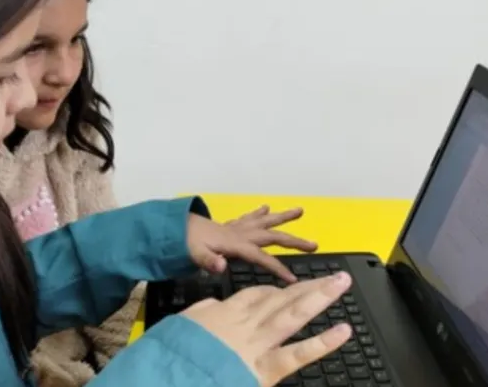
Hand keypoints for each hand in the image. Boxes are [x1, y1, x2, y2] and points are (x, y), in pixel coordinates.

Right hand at [182, 272, 353, 385]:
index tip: (287, 288)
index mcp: (224, 314)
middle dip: (309, 286)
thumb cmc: (172, 354)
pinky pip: (297, 354)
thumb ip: (202, 314)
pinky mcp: (265, 369)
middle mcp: (246, 324)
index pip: (255, 296)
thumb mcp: (181, 325)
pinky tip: (342, 331)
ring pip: (294, 314)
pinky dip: (322, 343)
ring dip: (320, 297)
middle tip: (336, 276)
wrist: (170, 373)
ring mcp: (258, 344)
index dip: (275, 291)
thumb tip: (213, 305)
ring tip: (342, 284)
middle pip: (282, 298)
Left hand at [188, 205, 316, 281]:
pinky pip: (248, 218)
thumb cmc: (185, 243)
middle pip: (272, 236)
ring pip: (264, 221)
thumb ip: (208, 261)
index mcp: (236, 244)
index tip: (293, 280)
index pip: (262, 257)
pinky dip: (258, 213)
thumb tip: (221, 266)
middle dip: (294, 241)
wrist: (173, 228)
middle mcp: (241, 233)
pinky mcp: (229, 226)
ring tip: (299, 210)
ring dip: (282, 217)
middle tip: (314, 244)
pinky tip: (266, 207)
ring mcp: (236, 228)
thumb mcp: (194, 254)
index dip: (278, 268)